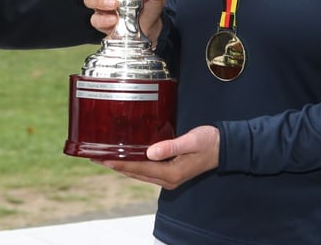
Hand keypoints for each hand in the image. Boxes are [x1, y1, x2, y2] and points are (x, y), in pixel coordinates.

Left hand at [97, 125, 220, 189]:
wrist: (225, 147)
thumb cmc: (209, 142)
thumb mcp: (191, 141)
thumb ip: (170, 146)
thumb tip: (149, 152)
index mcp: (171, 173)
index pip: (138, 169)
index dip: (119, 164)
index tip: (102, 159)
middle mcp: (168, 179)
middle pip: (135, 173)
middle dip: (116, 166)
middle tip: (95, 157)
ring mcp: (169, 177)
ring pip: (140, 173)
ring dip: (123, 166)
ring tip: (105, 158)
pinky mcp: (170, 171)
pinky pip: (147, 170)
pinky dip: (134, 164)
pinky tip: (126, 157)